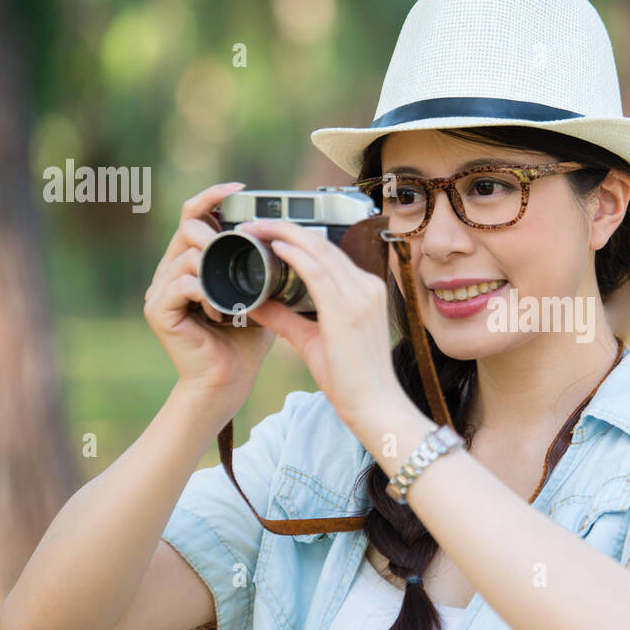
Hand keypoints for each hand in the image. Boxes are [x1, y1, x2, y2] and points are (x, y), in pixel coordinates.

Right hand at [143, 182, 276, 408]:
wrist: (228, 380)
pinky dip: (207, 292)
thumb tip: (287, 234)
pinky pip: (182, 284)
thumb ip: (262, 264)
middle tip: (243, 257)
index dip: (212, 196)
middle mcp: (170, 270)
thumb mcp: (260, 292)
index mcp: (192, 261)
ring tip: (234, 297)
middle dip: (219, 236)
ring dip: (217, 270)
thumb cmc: (246, 340)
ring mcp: (160, 289)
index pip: (194, 215)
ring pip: (188, 255)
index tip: (239, 189)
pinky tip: (221, 310)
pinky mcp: (157, 309)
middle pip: (189, 228)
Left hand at [237, 218, 405, 428]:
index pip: (329, 253)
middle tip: (254, 223)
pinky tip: (275, 246)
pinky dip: (295, 255)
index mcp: (364, 291)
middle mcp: (367, 287)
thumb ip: (286, 319)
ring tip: (257, 228)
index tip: (269, 233)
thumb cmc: (350, 380)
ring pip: (320, 251)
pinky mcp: (349, 311)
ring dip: (285, 235)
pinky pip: (318, 272)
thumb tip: (255, 303)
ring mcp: (361, 297)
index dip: (298, 237)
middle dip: (287, 228)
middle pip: (324, 244)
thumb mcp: (312, 340)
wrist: (374, 406)